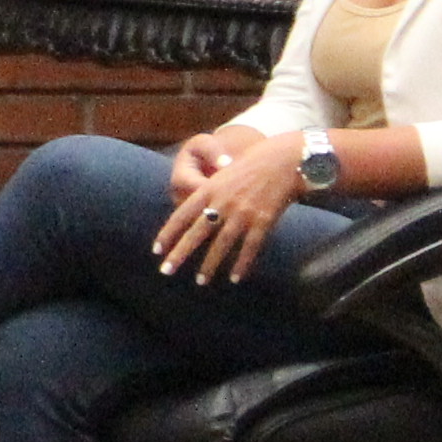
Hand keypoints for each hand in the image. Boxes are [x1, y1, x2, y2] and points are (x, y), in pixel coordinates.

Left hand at [157, 124, 310, 283]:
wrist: (285, 160)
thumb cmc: (253, 165)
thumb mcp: (223, 175)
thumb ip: (210, 195)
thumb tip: (197, 217)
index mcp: (209, 189)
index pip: (181, 216)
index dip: (168, 234)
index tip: (156, 250)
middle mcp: (222, 203)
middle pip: (196, 234)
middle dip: (180, 254)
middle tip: (166, 271)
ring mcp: (242, 213)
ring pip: (221, 245)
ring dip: (209, 265)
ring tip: (200, 281)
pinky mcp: (263, 221)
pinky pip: (249, 247)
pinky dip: (242, 264)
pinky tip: (235, 278)